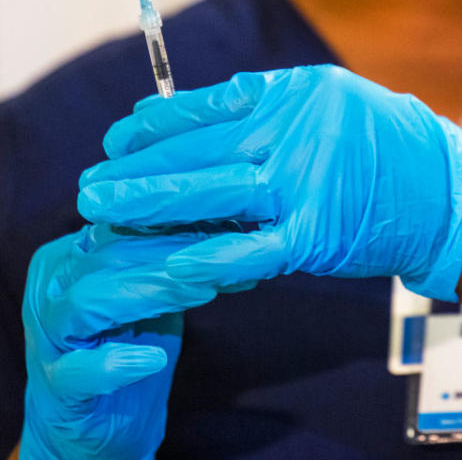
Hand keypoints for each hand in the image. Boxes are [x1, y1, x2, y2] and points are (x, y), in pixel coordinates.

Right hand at [19, 225, 224, 459]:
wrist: (102, 418)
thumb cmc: (132, 341)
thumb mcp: (158, 292)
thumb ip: (180, 260)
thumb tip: (235, 230)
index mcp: (72, 254)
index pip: (123, 223)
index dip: (178, 221)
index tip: (230, 224)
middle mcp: (52, 287)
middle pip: (109, 254)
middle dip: (175, 252)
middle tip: (228, 252)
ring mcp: (48, 337)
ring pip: (89, 301)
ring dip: (150, 293)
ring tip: (203, 293)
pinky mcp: (56, 385)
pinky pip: (78, 370)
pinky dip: (115, 363)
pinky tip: (152, 360)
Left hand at [77, 66, 461, 300]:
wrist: (444, 192)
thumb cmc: (388, 146)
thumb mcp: (334, 101)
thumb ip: (271, 107)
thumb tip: (200, 119)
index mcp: (296, 93)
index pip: (209, 104)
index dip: (158, 124)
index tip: (121, 137)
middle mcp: (297, 131)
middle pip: (201, 150)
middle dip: (139, 168)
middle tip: (92, 182)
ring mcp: (305, 183)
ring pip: (212, 194)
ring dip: (153, 206)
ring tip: (105, 212)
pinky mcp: (314, 234)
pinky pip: (248, 248)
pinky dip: (206, 256)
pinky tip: (167, 261)